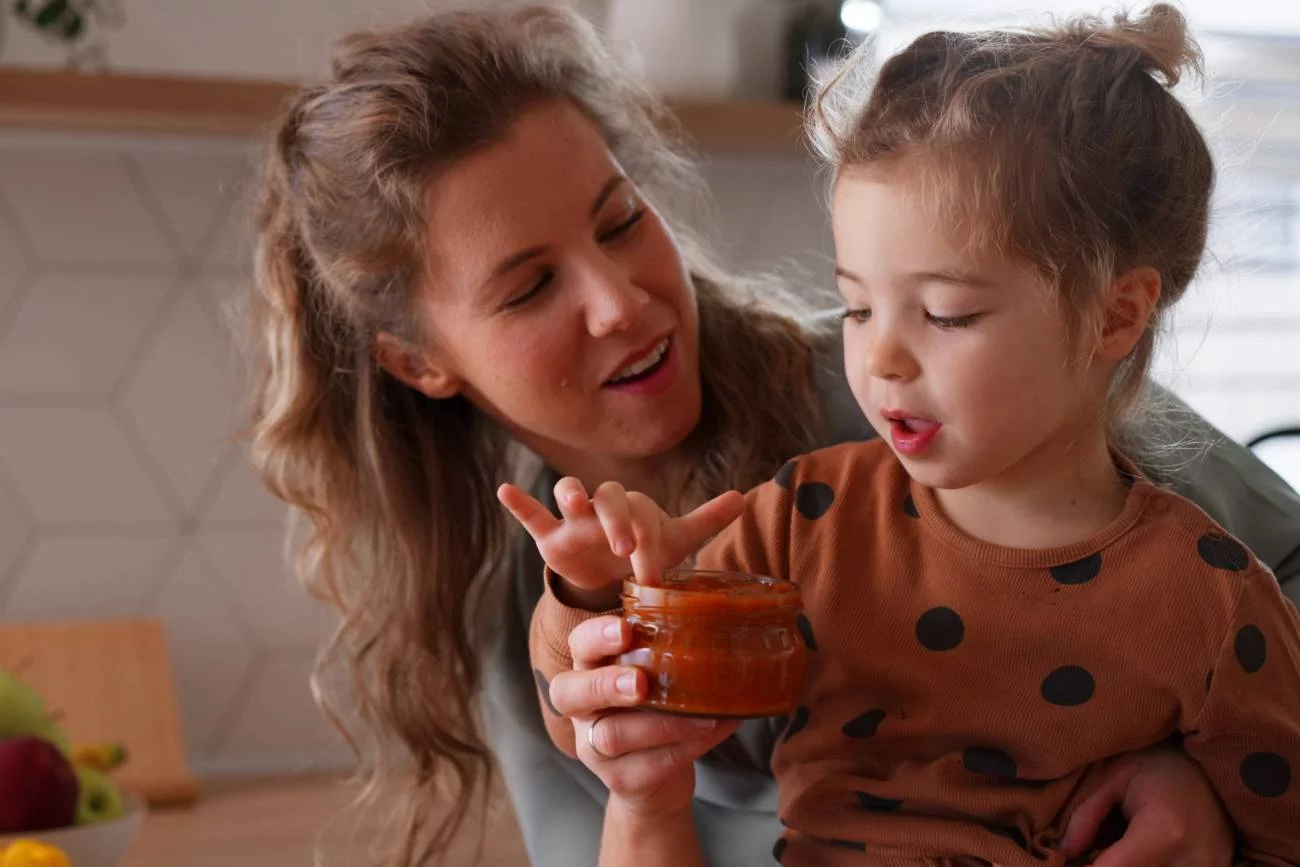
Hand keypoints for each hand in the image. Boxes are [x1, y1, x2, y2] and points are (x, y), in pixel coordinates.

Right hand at [498, 478, 743, 589]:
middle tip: (624, 548)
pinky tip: (504, 490)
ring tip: (573, 500)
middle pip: (608, 497)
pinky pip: (533, 516)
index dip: (647, 544)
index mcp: (637, 508)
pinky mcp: (551, 537)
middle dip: (616, 520)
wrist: (611, 570)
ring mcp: (575, 520)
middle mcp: (605, 507)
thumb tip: (745, 497)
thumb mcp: (676, 539)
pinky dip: (519, 502)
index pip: (642, 518)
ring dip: (572, 493)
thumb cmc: (645, 550)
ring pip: (569, 492)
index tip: (653, 577)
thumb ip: (707, 519)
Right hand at [548, 613, 740, 818]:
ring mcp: (593, 749)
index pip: (578, 646)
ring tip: (705, 715)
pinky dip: (685, 748)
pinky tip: (712, 731)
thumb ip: (670, 650)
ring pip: (612, 736)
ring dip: (663, 724)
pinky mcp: (619, 780)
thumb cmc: (657, 712)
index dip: (595, 638)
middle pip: (569, 694)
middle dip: (605, 684)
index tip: (626, 629)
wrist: (657, 782)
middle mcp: (582, 710)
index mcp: (590, 671)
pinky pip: (647, 765)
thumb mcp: (656, 677)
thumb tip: (721, 615)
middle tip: (641, 682)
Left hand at [1061, 745, 1234, 865]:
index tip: (1071, 860)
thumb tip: (1065, 851)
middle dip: (1107, 864)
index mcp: (1164, 831)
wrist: (1212, 768)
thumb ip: (1086, 815)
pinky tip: (1139, 855)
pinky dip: (1150, 866)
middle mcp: (1194, 860)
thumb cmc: (1159, 767)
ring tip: (1119, 848)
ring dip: (1131, 866)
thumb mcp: (1114, 778)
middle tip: (1091, 851)